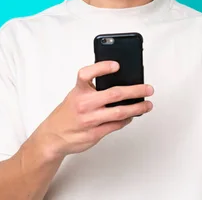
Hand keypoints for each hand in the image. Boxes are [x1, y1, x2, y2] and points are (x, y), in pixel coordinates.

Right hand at [31, 61, 153, 158]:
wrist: (53, 136)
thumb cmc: (67, 113)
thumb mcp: (75, 95)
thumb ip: (93, 88)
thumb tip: (119, 81)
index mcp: (78, 91)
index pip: (87, 74)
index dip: (102, 68)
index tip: (117, 65)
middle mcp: (84, 104)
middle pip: (114, 94)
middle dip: (135, 91)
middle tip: (148, 88)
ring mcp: (89, 120)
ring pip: (119, 112)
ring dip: (137, 108)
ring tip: (147, 105)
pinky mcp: (94, 133)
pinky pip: (116, 125)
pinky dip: (127, 120)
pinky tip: (132, 116)